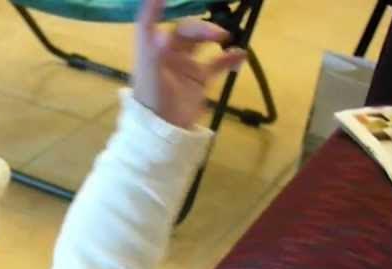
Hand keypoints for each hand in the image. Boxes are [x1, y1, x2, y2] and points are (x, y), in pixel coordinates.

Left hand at [132, 0, 245, 128]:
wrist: (163, 134)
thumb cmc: (151, 102)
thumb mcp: (150, 76)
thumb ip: (154, 51)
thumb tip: (162, 31)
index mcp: (152, 49)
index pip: (150, 22)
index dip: (154, 7)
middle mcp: (168, 53)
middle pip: (185, 30)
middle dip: (202, 28)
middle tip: (217, 35)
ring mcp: (185, 64)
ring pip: (203, 42)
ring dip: (215, 37)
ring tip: (227, 38)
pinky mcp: (199, 78)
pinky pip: (217, 62)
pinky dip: (229, 58)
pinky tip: (241, 55)